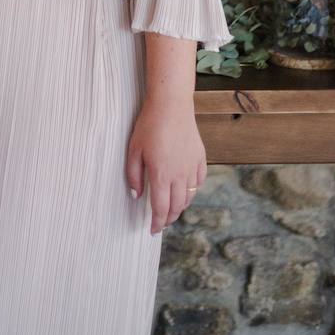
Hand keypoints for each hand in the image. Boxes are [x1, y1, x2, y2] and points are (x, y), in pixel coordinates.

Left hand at [126, 97, 206, 234]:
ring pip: (189, 196)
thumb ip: (134, 176)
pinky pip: (199, 181)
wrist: (171, 104)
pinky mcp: (200, 157)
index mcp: (161, 175)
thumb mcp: (134, 150)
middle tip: (161, 222)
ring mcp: (192, 167)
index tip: (153, 230)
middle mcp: (180, 175)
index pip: (161, 209)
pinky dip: (193, 190)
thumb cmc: (149, 125)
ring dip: (180, 206)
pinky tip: (186, 188)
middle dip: (168, 218)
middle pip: (177, 207)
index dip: (157, 223)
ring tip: (172, 208)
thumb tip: (137, 196)